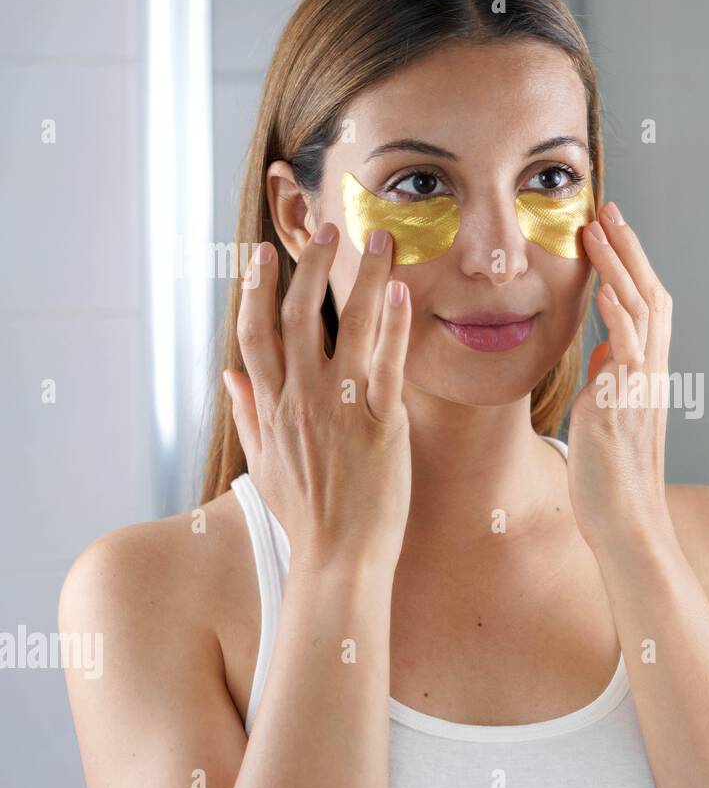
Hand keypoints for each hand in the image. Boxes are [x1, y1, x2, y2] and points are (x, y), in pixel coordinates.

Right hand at [223, 225, 411, 574]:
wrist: (338, 561)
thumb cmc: (307, 517)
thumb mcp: (264, 464)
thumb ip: (248, 412)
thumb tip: (228, 373)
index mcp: (271, 408)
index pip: (255, 334)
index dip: (257, 289)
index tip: (261, 252)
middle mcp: (300, 401)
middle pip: (298, 317)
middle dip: (310, 266)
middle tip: (327, 226)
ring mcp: (339, 409)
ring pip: (347, 327)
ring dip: (362, 277)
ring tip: (380, 240)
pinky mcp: (379, 424)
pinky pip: (387, 363)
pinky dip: (394, 325)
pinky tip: (402, 292)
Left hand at [566, 202, 673, 550]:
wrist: (626, 524)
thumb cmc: (610, 478)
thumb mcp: (607, 417)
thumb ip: (610, 380)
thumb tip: (606, 350)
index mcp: (644, 375)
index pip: (645, 305)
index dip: (630, 264)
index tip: (609, 230)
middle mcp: (650, 374)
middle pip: (650, 295)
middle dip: (628, 249)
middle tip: (608, 209)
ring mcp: (641, 388)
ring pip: (640, 313)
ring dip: (620, 266)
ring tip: (599, 229)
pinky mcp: (624, 406)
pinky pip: (628, 352)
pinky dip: (620, 316)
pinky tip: (606, 288)